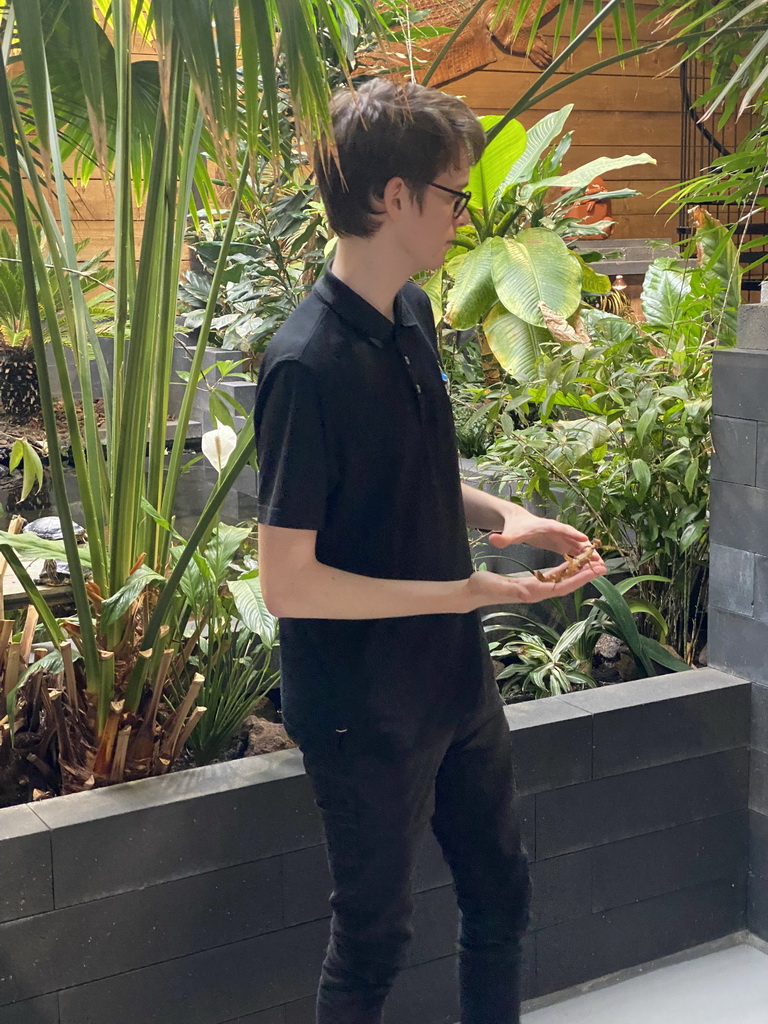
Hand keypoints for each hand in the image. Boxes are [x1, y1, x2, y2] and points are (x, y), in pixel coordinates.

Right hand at [464, 551, 606, 609]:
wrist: (473, 592)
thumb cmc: (482, 587)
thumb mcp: (496, 586)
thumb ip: (511, 590)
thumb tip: (527, 593)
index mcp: (532, 591)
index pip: (561, 585)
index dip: (578, 579)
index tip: (594, 571)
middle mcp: (537, 592)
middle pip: (567, 584)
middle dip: (585, 576)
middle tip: (603, 566)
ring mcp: (535, 588)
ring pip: (562, 580)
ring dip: (578, 573)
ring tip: (593, 564)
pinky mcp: (531, 584)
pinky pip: (553, 577)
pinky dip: (564, 570)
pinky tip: (571, 565)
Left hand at [488, 512, 593, 558]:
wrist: (517, 520)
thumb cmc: (514, 527)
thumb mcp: (509, 533)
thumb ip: (503, 538)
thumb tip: (493, 540)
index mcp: (547, 527)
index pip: (562, 530)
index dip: (572, 535)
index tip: (584, 541)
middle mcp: (557, 530)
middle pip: (575, 539)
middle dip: (587, 549)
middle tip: (600, 559)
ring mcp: (561, 537)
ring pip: (578, 546)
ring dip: (589, 555)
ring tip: (601, 565)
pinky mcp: (561, 543)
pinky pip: (575, 551)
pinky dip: (584, 558)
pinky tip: (592, 567)